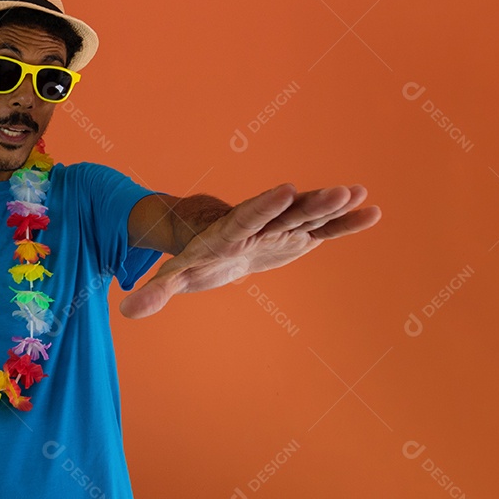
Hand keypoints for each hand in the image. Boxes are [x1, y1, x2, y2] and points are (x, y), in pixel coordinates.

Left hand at [118, 183, 380, 318]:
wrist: (216, 241)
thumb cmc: (195, 257)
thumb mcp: (177, 273)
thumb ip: (157, 290)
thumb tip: (126, 310)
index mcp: (233, 229)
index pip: (249, 214)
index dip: (267, 204)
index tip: (286, 189)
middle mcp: (262, 223)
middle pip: (288, 211)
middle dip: (312, 202)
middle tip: (339, 189)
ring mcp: (283, 227)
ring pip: (310, 215)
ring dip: (334, 206)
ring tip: (361, 193)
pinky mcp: (298, 236)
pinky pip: (325, 230)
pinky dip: (346, 223)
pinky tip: (372, 212)